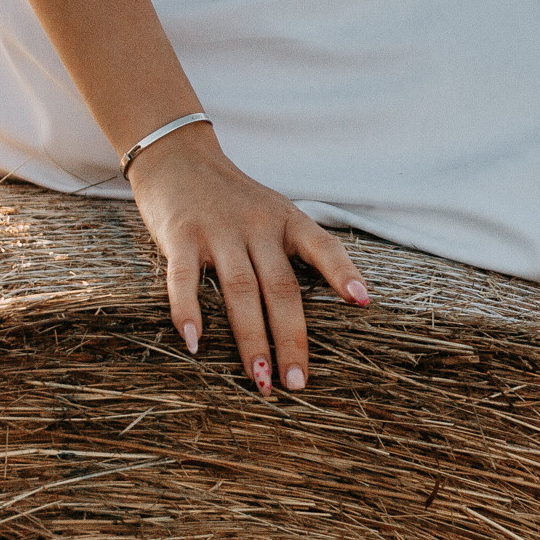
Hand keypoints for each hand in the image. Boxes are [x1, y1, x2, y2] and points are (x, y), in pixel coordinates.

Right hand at [125, 124, 370, 390]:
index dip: (343, 272)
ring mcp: (218, 231)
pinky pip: (184, 279)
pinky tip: (194, 344)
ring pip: (240, 291)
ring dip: (251, 340)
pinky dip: (188, 312)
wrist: (177, 157)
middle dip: (292, 339)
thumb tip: (336, 296)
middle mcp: (257, 226)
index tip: (362, 302)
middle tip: (297, 382)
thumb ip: (295, 248)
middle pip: (281, 288)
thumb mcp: (273, 212)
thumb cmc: (233, 198)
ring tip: (260, 380)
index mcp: (286, 220)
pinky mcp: (180, 236)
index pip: (323, 246)